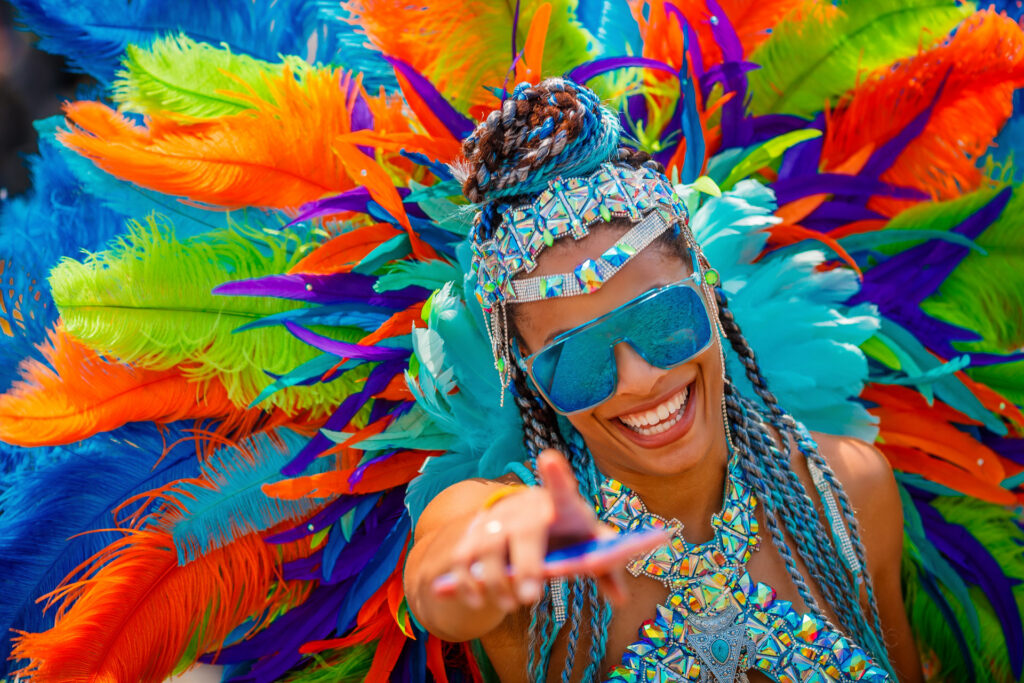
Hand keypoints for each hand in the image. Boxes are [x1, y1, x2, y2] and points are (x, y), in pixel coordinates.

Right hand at [433, 449, 664, 613]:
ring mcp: (496, 518)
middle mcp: (525, 507)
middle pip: (523, 531)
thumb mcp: (589, 541)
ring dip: (494, 581)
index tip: (548, 458)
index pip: (561, 488)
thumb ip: (606, 566)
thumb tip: (622, 599)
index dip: (555, 473)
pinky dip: (466, 582)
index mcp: (560, 505)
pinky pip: (462, 557)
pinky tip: (478, 600)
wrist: (529, 517)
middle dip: (525, 564)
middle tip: (530, 597)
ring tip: (509, 605)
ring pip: (487, 548)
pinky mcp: (473, 534)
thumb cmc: (567, 530)